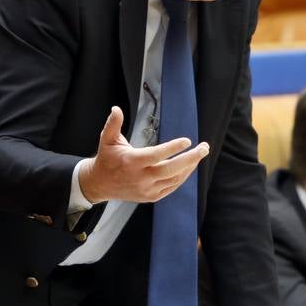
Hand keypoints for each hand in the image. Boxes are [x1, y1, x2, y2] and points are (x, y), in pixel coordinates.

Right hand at [77, 105, 207, 203]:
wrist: (100, 184)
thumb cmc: (107, 158)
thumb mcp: (107, 139)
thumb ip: (113, 124)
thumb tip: (116, 108)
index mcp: (132, 162)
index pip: (156, 155)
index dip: (173, 148)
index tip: (187, 140)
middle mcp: (141, 178)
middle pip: (171, 169)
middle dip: (191, 159)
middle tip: (204, 148)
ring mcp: (147, 189)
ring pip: (174, 179)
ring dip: (190, 167)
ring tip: (200, 154)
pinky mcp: (151, 197)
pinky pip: (172, 187)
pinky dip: (182, 177)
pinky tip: (189, 166)